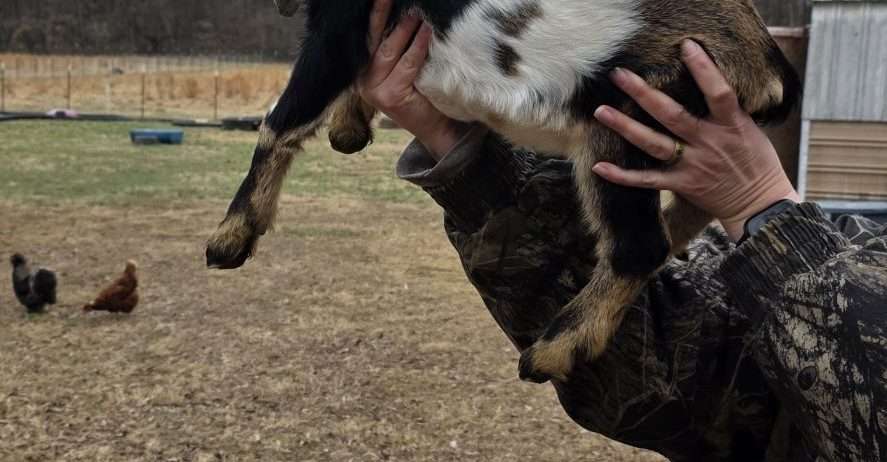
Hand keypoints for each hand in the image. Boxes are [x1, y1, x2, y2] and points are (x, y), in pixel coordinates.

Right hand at [357, 0, 468, 159]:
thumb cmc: (422, 94)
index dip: (373, 15)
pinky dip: (418, 47)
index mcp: (363, 71)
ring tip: (417, 11)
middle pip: (373, 40)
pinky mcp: (390, 96)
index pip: (367, 37)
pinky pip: (407, 64)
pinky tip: (426, 32)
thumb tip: (405, 11)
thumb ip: (398, 48)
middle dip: (383, 14)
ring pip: (389, 51)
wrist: (436, 127)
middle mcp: (363, 81)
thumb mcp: (404, 68)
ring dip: (405, 28)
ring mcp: (374, 90)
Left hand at [591, 40, 799, 240]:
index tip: (686, 47)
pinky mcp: (681, 184)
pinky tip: (600, 167)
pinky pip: (646, 180)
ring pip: (653, 144)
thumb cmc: (756, 160)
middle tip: (619, 75)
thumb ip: (726, 109)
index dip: (704, 69)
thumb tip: (707, 80)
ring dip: (625, 127)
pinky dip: (622, 176)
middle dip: (643, 93)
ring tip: (601, 111)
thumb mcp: (750, 128)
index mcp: (730, 125)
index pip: (719, 92)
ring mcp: (692, 165)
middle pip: (671, 115)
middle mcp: (708, 142)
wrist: (759, 203)